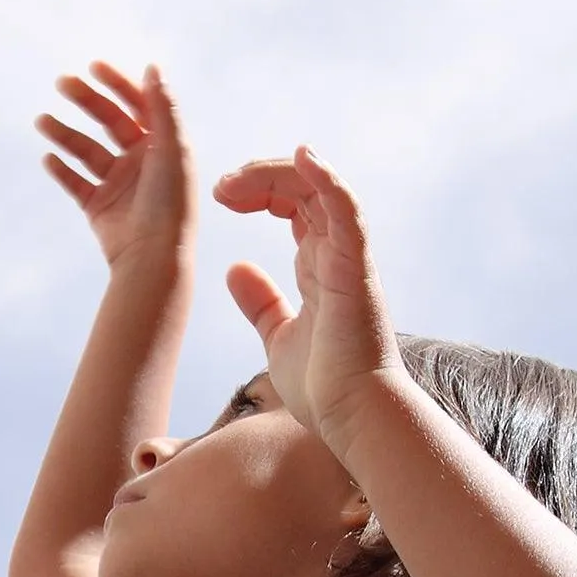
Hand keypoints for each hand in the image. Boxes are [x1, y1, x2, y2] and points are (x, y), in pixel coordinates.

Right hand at [38, 61, 196, 270]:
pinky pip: (75, 182)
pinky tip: (48, 157)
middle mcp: (141, 161)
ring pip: (86, 149)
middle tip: (62, 83)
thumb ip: (162, 107)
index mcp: (163, 144)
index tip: (94, 66)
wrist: (153, 257)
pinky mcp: (98, 207)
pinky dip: (61, 169)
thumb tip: (153, 66)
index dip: (118, 82)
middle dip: (86, 100)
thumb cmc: (170, 202)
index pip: (139, 103)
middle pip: (109, 120)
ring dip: (64, 133)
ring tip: (42, 121)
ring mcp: (118, 183)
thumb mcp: (171, 148)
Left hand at [210, 145, 402, 453]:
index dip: (259, 190)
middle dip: (261, 177)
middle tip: (221, 188)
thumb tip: (235, 269)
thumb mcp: (280, 336)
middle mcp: (337, 254)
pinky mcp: (355, 269)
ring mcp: (349, 258)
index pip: (294, 204)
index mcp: (320, 266)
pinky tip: (304, 157)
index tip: (221, 196)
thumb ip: (262, 302)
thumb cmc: (325, 387)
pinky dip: (329, 180)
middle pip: (305, 188)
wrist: (353, 418)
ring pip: (321, 189)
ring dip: (278, 173)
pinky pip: (347, 212)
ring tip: (234, 182)